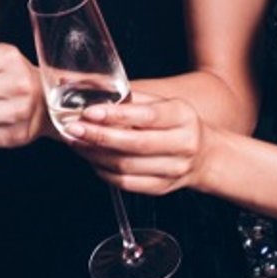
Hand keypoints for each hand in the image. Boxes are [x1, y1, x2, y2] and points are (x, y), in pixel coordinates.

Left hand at [60, 90, 205, 195]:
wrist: (202, 155)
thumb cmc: (173, 123)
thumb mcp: (161, 103)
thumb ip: (130, 97)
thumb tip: (91, 90)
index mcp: (182, 116)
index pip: (147, 116)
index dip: (115, 115)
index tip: (89, 111)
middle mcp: (182, 144)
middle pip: (135, 144)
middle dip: (98, 136)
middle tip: (73, 128)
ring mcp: (174, 169)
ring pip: (126, 166)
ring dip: (95, 154)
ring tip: (75, 142)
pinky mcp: (161, 188)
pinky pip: (126, 183)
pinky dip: (103, 171)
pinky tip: (90, 158)